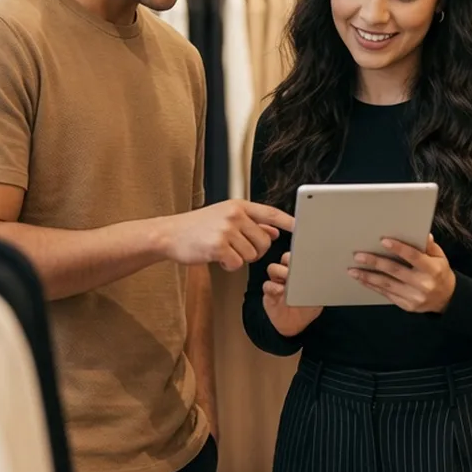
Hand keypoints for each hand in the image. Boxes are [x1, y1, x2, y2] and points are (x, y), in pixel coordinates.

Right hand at [160, 201, 294, 271]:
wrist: (169, 234)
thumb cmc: (197, 227)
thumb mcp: (225, 218)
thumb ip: (251, 223)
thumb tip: (275, 230)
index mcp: (238, 206)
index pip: (270, 213)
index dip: (288, 221)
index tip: (301, 228)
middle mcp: (234, 215)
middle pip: (264, 242)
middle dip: (255, 251)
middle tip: (238, 249)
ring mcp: (226, 230)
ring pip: (252, 255)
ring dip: (240, 258)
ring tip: (223, 250)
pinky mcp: (218, 246)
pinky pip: (237, 264)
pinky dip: (229, 265)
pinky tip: (217, 258)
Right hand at [263, 252, 322, 337]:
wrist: (295, 325)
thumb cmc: (307, 310)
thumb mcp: (317, 297)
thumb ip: (317, 286)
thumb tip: (319, 275)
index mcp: (301, 272)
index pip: (300, 256)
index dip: (300, 254)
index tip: (303, 257)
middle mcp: (288, 274)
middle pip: (285, 258)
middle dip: (289, 260)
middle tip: (295, 268)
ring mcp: (278, 282)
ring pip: (273, 268)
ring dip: (280, 272)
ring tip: (288, 281)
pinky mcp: (269, 292)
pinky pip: (267, 284)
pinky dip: (273, 287)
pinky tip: (281, 291)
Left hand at [348, 235, 455, 313]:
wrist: (447, 299)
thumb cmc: (439, 272)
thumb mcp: (440, 257)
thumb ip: (429, 246)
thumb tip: (422, 234)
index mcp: (432, 269)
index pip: (413, 256)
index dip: (398, 248)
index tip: (383, 241)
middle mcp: (423, 284)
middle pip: (395, 271)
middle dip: (375, 263)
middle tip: (358, 256)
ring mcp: (414, 297)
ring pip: (387, 285)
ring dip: (368, 277)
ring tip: (353, 270)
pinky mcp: (407, 306)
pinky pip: (387, 295)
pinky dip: (373, 287)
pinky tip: (362, 280)